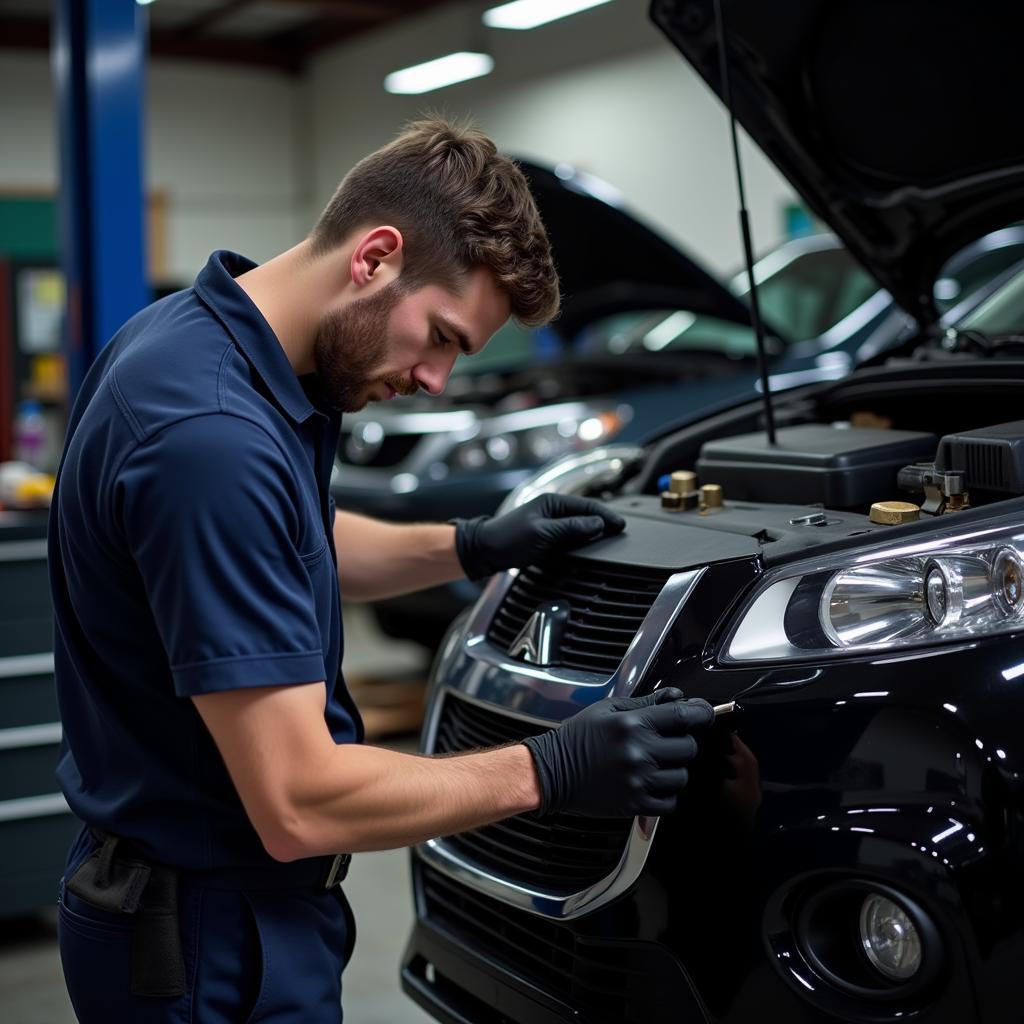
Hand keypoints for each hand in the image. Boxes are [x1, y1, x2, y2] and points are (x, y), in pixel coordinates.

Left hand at [452, 493, 625, 579]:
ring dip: (593, 531)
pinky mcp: (545, 536)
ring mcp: (549, 522)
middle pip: (585, 514)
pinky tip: (588, 546)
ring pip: (578, 525)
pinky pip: (569, 536)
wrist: (484, 551)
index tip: (621, 525)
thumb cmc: (508, 539)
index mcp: (552, 501)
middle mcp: (552, 509)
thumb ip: (571, 528)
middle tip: (620, 532)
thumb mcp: (543, 533)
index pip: (587, 505)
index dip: (606, 515)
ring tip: (610, 538)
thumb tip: (598, 524)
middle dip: (603, 522)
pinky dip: (581, 540)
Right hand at [521, 689, 712, 817]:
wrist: (552, 772)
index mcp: (632, 724)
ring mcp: (638, 780)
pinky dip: (666, 794)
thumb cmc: (578, 738)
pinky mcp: (634, 804)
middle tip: (666, 743)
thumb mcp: (609, 710)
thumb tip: (677, 697)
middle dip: (682, 743)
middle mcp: (638, 752)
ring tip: (654, 765)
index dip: (701, 713)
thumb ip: (647, 703)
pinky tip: (651, 783)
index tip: (704, 713)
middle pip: (688, 748)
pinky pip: (670, 802)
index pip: (683, 716)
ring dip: (674, 770)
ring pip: (682, 776)